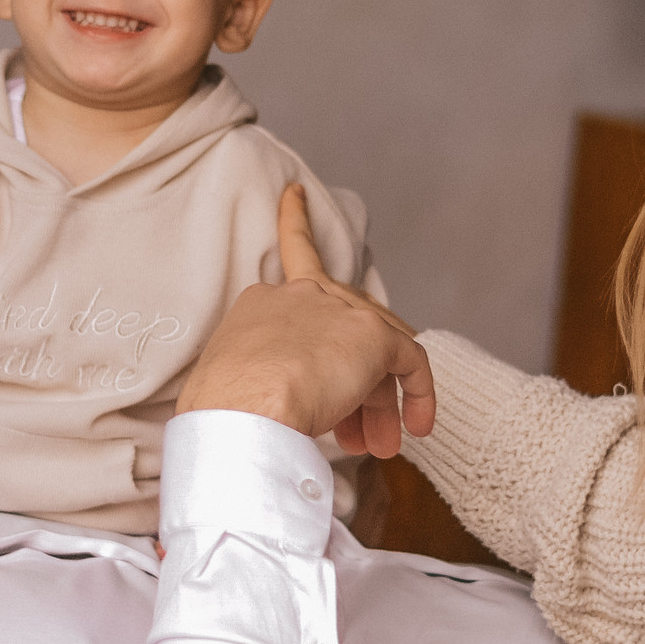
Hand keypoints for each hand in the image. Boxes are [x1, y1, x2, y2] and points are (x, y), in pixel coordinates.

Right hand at [175, 184, 433, 456]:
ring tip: (379, 445)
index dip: (295, 226)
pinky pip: (410, 360)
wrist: (242, 412)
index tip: (297, 197)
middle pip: (344, 328)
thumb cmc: (225, 414)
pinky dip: (419, 394)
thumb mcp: (234, 381)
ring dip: (380, 401)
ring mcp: (338, 310)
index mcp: (262, 302)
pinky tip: (419, 424)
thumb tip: (283, 401)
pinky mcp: (372, 335)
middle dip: (356, 382)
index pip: (292, 266)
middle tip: (357, 433)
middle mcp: (302, 295)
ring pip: (376, 348)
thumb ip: (260, 373)